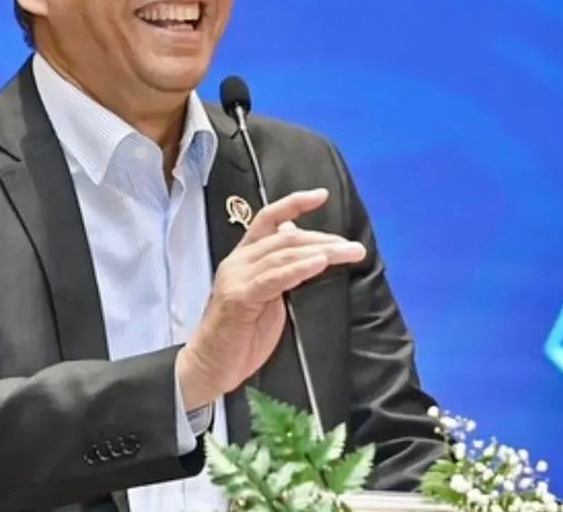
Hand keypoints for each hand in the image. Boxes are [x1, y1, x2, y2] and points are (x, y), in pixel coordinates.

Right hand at [176, 188, 365, 409]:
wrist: (209, 367)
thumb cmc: (239, 337)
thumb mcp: (266, 296)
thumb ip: (279, 269)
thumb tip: (295, 237)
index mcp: (244, 257)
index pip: (268, 219)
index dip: (294, 203)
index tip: (322, 195)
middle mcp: (238, 261)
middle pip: (284, 237)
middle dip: (323, 238)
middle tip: (353, 246)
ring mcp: (237, 278)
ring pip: (284, 254)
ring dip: (321, 251)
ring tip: (348, 252)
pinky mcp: (239, 298)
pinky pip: (274, 278)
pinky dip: (299, 268)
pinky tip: (319, 263)